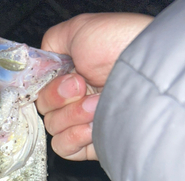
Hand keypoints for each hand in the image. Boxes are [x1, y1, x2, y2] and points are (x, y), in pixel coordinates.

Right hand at [37, 13, 152, 160]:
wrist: (144, 75)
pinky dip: (73, 137)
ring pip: (53, 127)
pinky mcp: (88, 145)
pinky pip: (63, 147)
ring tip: (97, 104)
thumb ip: (53, 42)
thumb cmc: (118, 47)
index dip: (48, 85)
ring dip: (72, 115)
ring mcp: (82, 123)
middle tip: (84, 86)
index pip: (41, 90)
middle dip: (61, 97)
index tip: (66, 75)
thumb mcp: (79, 30)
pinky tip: (92, 126)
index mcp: (71, 76)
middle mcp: (76, 99)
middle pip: (44, 109)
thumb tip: (40, 62)